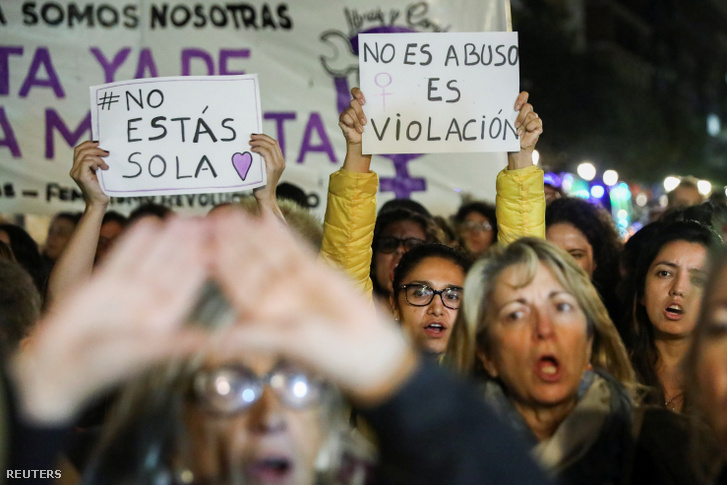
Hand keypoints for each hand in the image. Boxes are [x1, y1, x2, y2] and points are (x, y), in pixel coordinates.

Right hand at [11, 217, 211, 423]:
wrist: (57, 365)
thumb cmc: (103, 367)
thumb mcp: (147, 351)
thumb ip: (181, 341)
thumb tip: (218, 342)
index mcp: (164, 319)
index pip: (187, 287)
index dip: (201, 265)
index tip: (218, 246)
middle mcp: (149, 303)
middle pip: (172, 268)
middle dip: (187, 247)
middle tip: (204, 223)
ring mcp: (128, 291)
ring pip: (150, 259)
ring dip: (166, 239)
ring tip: (182, 218)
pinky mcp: (104, 283)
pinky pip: (124, 256)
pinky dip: (136, 241)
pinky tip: (149, 223)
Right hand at [71, 141, 109, 207]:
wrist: (99, 202)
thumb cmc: (102, 188)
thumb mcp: (99, 172)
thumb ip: (97, 162)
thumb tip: (104, 149)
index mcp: (77, 167)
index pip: (78, 149)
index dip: (88, 144)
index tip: (99, 144)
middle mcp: (74, 169)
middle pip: (80, 150)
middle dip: (95, 148)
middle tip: (106, 153)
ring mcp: (76, 172)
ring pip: (84, 155)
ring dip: (98, 157)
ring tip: (106, 165)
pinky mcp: (80, 176)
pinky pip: (87, 161)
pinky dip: (97, 162)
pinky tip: (103, 169)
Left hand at [210, 211, 416, 406]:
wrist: (365, 346)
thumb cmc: (326, 352)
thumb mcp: (287, 341)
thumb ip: (253, 336)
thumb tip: (212, 344)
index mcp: (260, 313)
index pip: (236, 283)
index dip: (222, 262)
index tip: (206, 243)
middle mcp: (271, 295)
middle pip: (249, 262)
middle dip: (233, 241)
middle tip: (216, 217)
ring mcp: (291, 280)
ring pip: (268, 251)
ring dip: (252, 232)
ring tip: (236, 212)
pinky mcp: (312, 269)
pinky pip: (293, 247)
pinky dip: (281, 232)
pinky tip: (266, 217)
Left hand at [250, 134, 284, 206]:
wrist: (264, 197)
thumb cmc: (260, 184)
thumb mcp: (261, 169)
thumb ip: (261, 160)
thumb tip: (252, 148)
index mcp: (280, 161)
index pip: (274, 143)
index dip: (264, 137)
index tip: (254, 135)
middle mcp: (281, 162)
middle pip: (273, 143)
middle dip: (261, 137)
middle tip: (251, 136)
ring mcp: (278, 165)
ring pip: (270, 146)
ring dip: (259, 142)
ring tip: (250, 142)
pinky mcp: (273, 168)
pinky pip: (267, 153)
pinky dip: (259, 149)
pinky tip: (252, 150)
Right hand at [338, 88, 371, 172]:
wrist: (363, 143)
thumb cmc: (370, 129)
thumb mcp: (374, 119)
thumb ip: (376, 112)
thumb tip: (386, 107)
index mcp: (361, 103)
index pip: (355, 91)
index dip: (358, 93)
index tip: (364, 101)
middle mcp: (353, 106)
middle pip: (353, 102)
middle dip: (360, 112)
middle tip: (365, 121)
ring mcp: (347, 112)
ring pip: (350, 111)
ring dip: (357, 120)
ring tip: (362, 129)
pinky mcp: (343, 119)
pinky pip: (345, 117)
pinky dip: (352, 124)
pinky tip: (356, 129)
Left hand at [507, 91, 542, 169]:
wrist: (516, 150)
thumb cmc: (511, 137)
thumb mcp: (507, 125)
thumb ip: (506, 117)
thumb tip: (498, 113)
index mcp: (520, 109)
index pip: (524, 96)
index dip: (521, 99)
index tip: (515, 107)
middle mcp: (527, 113)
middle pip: (527, 106)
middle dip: (520, 116)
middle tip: (515, 125)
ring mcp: (533, 119)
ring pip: (531, 115)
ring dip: (523, 124)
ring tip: (518, 132)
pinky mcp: (538, 126)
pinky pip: (536, 122)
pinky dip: (530, 126)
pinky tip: (526, 131)